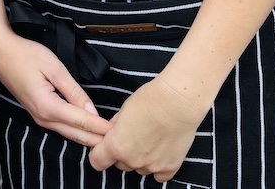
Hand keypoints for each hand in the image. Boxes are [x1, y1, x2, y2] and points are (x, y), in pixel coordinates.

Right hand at [0, 29, 110, 146]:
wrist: (0, 53)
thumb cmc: (26, 55)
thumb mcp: (54, 68)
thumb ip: (73, 91)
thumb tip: (91, 110)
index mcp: (48, 107)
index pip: (82, 121)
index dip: (101, 127)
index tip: (119, 131)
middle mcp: (43, 118)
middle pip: (76, 134)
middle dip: (98, 138)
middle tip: (120, 140)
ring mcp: (39, 118)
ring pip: (69, 134)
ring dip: (88, 137)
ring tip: (108, 139)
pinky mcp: (38, 114)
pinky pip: (61, 127)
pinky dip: (77, 131)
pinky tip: (88, 131)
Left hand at [89, 73, 204, 181]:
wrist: (178, 102)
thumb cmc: (150, 100)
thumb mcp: (123, 110)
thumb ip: (115, 127)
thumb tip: (113, 133)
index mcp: (116, 146)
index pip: (97, 161)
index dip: (99, 153)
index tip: (104, 147)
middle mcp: (132, 160)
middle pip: (121, 163)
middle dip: (123, 152)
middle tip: (134, 135)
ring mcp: (152, 166)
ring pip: (139, 168)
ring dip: (141, 158)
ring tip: (151, 139)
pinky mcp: (170, 167)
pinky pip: (159, 175)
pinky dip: (158, 167)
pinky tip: (161, 152)